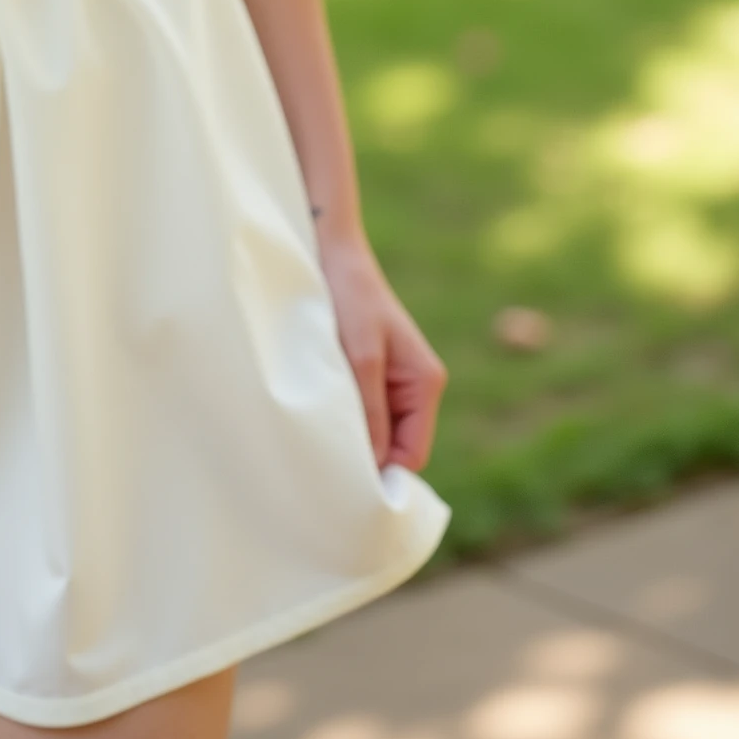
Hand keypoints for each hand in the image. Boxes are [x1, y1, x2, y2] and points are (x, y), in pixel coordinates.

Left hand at [315, 229, 445, 472]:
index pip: (412, 456)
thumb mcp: (360, 355)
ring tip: (315, 442)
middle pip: (393, 450)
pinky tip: (312, 418)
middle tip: (322, 472)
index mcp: (425, 384)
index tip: (344, 492)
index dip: (384, 478)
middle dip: (364, 460)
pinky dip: (339, 420)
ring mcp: (388, 381)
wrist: (327, 247)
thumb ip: (370, 412)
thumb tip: (374, 471)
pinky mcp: (364, 373)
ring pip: (373, 433)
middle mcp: (412, 387)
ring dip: (348, 438)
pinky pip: (357, 413)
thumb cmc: (347, 294)